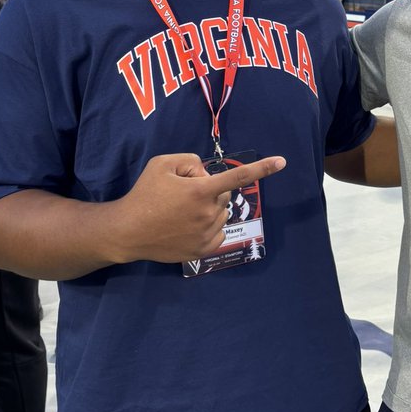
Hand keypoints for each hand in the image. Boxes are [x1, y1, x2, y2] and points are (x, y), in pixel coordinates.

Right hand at [113, 153, 285, 263]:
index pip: (237, 177)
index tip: (282, 162)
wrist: (128, 231)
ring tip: (180, 212)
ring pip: (221, 213)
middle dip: (209, 190)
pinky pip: (218, 232)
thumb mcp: (163, 164)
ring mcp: (207, 234)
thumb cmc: (145, 194)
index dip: (262, 168)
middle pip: (224, 194)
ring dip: (209, 209)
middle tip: (183, 193)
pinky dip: (209, 226)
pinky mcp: (204, 251)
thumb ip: (190, 160)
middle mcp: (208, 213)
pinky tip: (188, 226)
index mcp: (201, 190)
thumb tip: (207, 174)